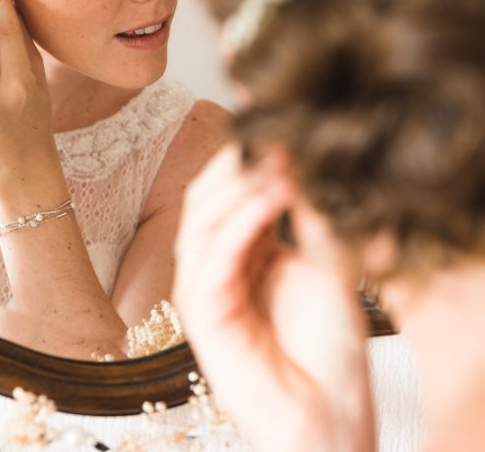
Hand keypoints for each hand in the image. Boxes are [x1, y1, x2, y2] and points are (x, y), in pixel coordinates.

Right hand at [173, 144, 373, 451]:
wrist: (325, 409)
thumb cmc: (325, 347)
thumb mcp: (324, 262)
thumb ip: (307, 214)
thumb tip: (301, 155)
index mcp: (240, 251)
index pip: (228, 189)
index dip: (245, 153)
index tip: (273, 117)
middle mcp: (215, 264)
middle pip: (206, 197)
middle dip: (237, 161)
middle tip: (273, 130)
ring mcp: (203, 287)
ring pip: (202, 220)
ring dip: (240, 185)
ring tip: (279, 158)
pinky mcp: (201, 313)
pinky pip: (213, 257)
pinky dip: (240, 222)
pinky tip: (271, 195)